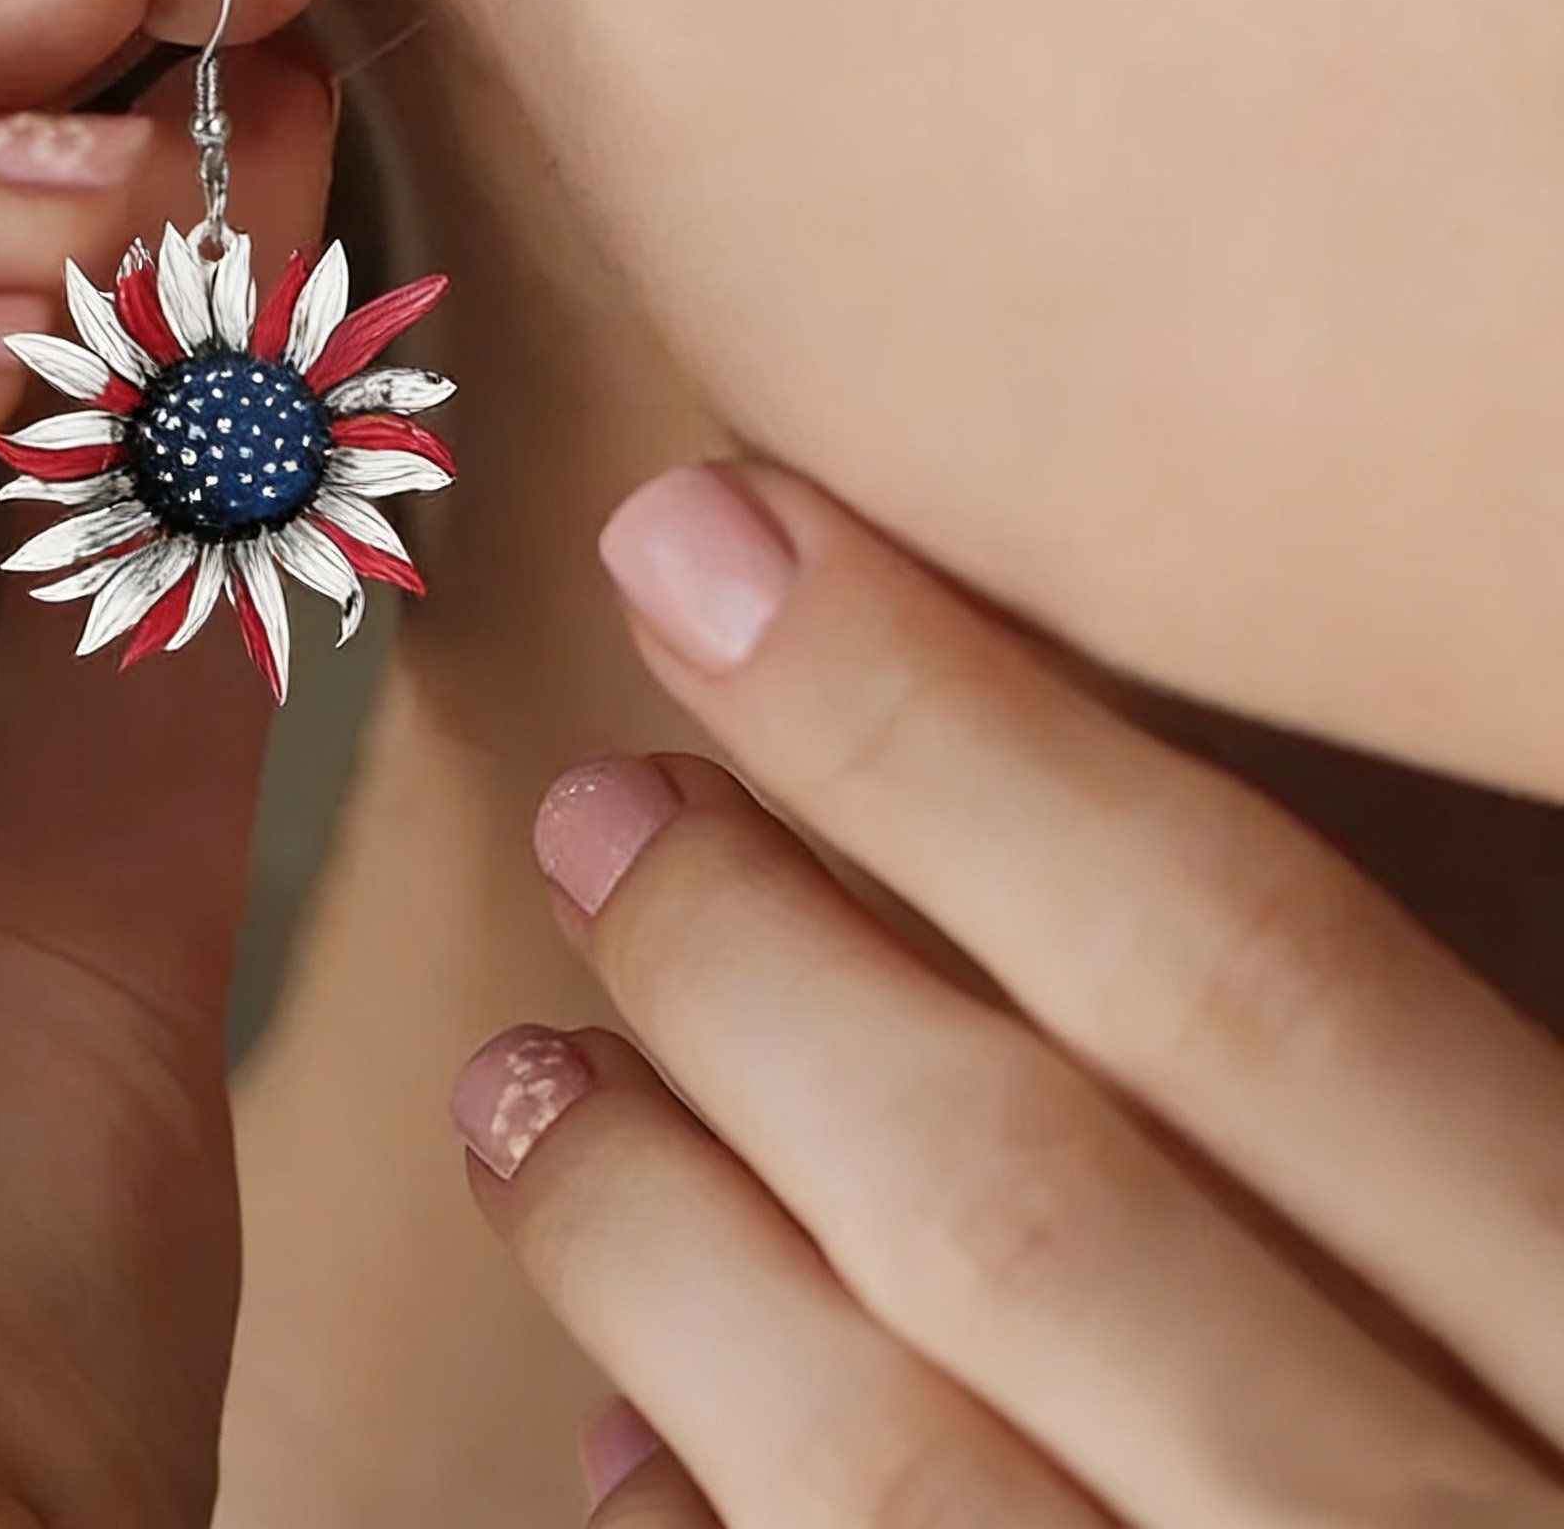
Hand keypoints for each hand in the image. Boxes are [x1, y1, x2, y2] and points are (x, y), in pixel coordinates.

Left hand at [454, 465, 1563, 1525]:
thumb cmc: (1561, 1413)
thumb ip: (1426, 1127)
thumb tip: (1119, 894)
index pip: (1250, 970)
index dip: (950, 735)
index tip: (724, 547)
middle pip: (1028, 1198)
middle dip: (763, 960)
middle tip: (601, 799)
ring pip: (893, 1470)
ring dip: (663, 1244)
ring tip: (523, 1079)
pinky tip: (613, 1455)